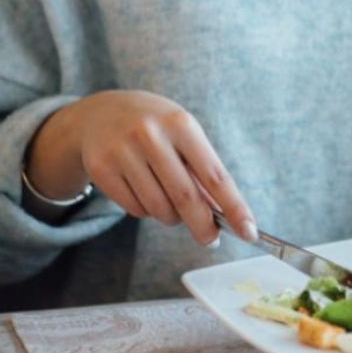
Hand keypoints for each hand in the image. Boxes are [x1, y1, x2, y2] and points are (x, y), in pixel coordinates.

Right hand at [54, 90, 256, 247]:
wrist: (101, 112)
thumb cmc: (156, 127)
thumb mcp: (183, 135)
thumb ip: (202, 170)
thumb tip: (224, 214)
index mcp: (181, 124)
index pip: (215, 175)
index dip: (234, 207)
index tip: (249, 232)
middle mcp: (151, 134)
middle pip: (186, 198)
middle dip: (203, 226)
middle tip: (210, 240)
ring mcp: (123, 151)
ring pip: (159, 208)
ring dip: (171, 216)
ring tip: (169, 201)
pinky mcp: (101, 168)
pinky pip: (135, 209)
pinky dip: (146, 211)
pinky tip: (143, 190)